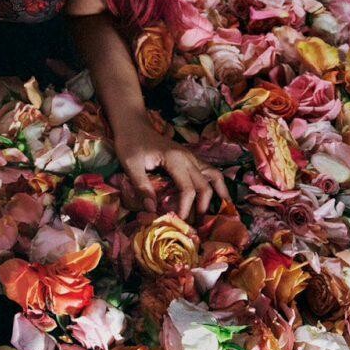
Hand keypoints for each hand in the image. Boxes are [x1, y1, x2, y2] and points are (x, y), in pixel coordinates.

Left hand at [112, 123, 227, 222]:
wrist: (133, 124)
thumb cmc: (130, 143)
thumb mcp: (130, 165)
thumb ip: (142, 187)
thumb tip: (152, 210)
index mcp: (175, 159)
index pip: (188, 189)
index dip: (185, 208)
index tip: (179, 222)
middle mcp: (188, 158)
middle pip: (204, 185)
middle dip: (202, 206)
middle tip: (196, 224)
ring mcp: (191, 157)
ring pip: (214, 175)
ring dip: (218, 194)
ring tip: (219, 212)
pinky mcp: (190, 158)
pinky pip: (209, 171)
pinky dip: (214, 185)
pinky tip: (215, 196)